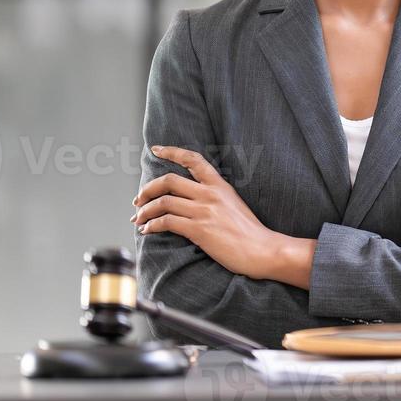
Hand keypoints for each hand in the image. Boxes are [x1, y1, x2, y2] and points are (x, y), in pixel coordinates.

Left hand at [133, 145, 312, 286]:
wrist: (262, 250)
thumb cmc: (250, 232)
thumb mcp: (234, 204)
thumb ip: (215, 197)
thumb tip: (192, 199)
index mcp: (220, 185)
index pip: (193, 160)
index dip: (172, 152)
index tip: (156, 150)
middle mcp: (210, 194)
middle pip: (168, 181)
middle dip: (147, 190)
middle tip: (138, 200)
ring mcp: (204, 211)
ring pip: (163, 202)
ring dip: (144, 211)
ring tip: (139, 219)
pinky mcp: (199, 230)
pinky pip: (166, 222)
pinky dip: (152, 226)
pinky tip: (147, 231)